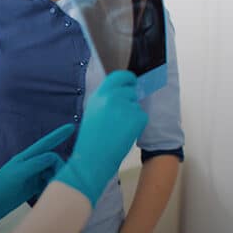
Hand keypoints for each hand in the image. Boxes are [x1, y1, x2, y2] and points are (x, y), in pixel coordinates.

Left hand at [0, 123, 73, 232]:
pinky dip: (50, 186)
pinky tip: (46, 193)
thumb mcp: (18, 174)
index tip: (71, 127)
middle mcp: (30, 165)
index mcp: (25, 158)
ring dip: (55, 178)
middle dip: (59, 167)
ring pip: (51, 172)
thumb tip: (53, 157)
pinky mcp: (32, 187)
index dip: (58, 135)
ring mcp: (31, 176)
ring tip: (48, 188)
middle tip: (57, 180)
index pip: (45, 144)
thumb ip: (36, 164)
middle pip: (52, 160)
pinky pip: (47, 183)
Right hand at [54, 71, 147, 206]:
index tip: (131, 82)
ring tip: (118, 128)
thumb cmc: (91, 138)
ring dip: (132, 114)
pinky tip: (124, 133)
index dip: (127, 79)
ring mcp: (125, 107)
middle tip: (122, 116)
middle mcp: (112, 97)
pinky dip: (137, 124)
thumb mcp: (92, 111)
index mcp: (99, 95)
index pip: (119, 76)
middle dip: (129, 100)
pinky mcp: (137, 117)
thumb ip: (105, 99)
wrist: (94, 156)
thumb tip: (121, 91)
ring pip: (136, 104)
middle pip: (130, 90)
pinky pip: (142, 116)